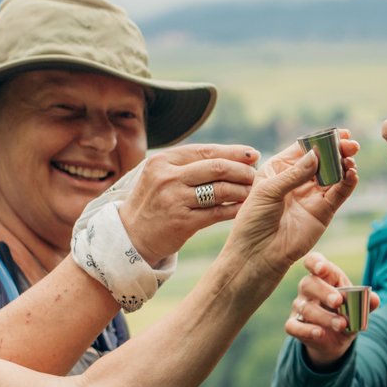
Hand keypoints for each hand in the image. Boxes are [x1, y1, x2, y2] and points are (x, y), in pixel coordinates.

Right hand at [117, 144, 261, 262]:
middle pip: (216, 168)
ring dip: (242, 190)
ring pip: (220, 190)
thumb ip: (188, 165)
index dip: (233, 152)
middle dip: (241, 170)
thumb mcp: (161, 176)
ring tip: (253, 191)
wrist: (131, 235)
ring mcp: (174, 199)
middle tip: (255, 175)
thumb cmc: (153, 203)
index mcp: (163, 160)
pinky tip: (244, 208)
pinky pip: (218, 212)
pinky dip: (235, 209)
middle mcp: (167, 177)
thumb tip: (231, 155)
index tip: (253, 154)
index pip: (206, 151)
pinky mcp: (182, 222)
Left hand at [224, 138, 359, 275]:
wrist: (258, 254)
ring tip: (351, 159)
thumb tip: (316, 155)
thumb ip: (294, 174)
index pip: (303, 149)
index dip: (320, 140)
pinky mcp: (323, 212)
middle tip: (351, 145)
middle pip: (322, 160)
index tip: (337, 133)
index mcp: (279, 169)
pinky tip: (352, 174)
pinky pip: (339, 194)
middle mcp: (297, 180)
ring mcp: (311, 196)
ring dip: (344, 165)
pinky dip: (348, 184)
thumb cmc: (253, 221)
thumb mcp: (268, 191)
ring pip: (333, 175)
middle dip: (337, 151)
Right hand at [286, 252, 377, 365]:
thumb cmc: (346, 313)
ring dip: (324, 317)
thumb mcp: (358, 307)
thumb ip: (367, 302)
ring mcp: (299, 306)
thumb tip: (375, 299)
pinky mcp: (294, 325)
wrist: (336, 338)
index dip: (315, 262)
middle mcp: (308, 289)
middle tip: (339, 301)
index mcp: (324, 277)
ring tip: (341, 324)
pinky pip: (294, 326)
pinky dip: (306, 330)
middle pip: (308, 283)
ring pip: (306, 308)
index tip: (322, 268)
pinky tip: (320, 333)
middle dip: (324, 292)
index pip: (313, 261)